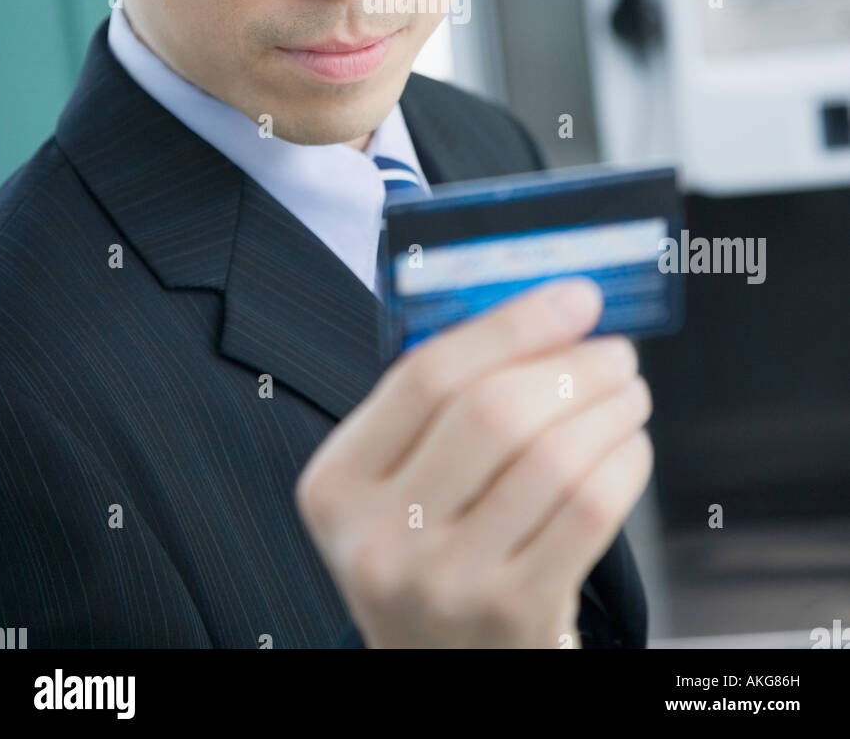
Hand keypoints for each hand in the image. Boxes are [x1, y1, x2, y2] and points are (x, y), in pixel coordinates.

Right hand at [295, 277, 652, 647]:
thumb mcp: (398, 483)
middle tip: (613, 350)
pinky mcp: (513, 617)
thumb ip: (443, 400)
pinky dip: (623, 463)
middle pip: (492, 412)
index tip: (574, 298)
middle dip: (571, 365)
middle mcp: (379, 539)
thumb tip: (545, 313)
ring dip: (609, 409)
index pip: (426, 375)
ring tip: (628, 393)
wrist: (441, 668)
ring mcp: (445, 585)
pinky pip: (588, 512)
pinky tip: (628, 446)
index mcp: (338, 483)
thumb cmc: (431, 548)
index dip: (513, 325)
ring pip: (552, 460)